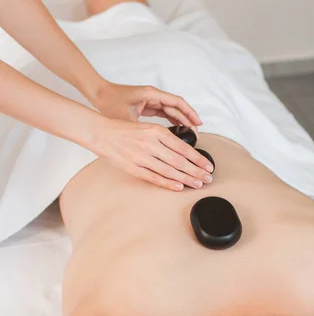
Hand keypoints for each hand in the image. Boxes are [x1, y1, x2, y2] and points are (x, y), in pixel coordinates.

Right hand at [92, 117, 213, 190]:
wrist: (103, 134)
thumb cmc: (126, 131)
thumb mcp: (149, 128)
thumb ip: (165, 139)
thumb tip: (185, 153)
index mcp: (156, 131)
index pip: (183, 148)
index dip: (198, 159)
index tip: (208, 166)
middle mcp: (150, 143)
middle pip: (179, 161)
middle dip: (196, 171)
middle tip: (208, 178)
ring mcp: (141, 157)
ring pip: (169, 171)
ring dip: (186, 179)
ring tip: (198, 183)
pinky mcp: (134, 168)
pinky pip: (154, 178)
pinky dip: (168, 183)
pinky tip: (179, 187)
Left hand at [93, 81, 202, 128]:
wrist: (98, 95)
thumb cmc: (109, 103)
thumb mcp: (126, 119)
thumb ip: (141, 130)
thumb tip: (153, 144)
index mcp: (151, 95)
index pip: (177, 103)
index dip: (189, 113)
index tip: (198, 124)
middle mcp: (153, 96)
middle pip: (177, 107)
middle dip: (189, 120)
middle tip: (197, 134)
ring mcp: (151, 100)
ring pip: (172, 111)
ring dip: (182, 121)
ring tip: (191, 135)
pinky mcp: (147, 106)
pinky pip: (165, 113)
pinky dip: (173, 121)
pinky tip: (178, 132)